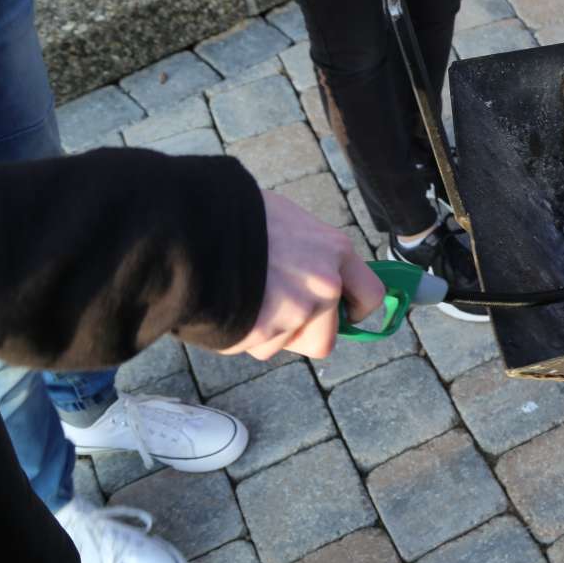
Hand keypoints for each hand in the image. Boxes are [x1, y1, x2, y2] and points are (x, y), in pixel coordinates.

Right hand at [222, 191, 384, 360]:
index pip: (370, 295)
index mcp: (335, 251)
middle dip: (303, 334)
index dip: (355, 310)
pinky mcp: (263, 334)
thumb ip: (310, 252)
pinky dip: (242, 336)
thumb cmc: (235, 216)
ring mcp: (296, 313)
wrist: (193, 228)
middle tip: (278, 315)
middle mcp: (324, 286)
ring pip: (286, 344)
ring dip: (268, 334)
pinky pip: (255, 346)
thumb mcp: (287, 221)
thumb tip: (312, 269)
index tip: (344, 314)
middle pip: (326, 338)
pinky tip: (227, 307)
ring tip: (245, 302)